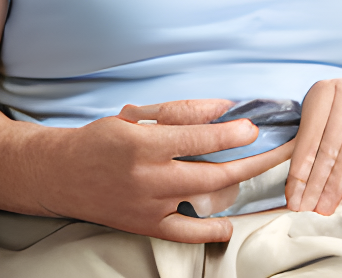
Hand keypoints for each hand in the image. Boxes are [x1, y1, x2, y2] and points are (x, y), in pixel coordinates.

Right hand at [35, 98, 292, 242]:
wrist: (63, 175)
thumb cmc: (101, 140)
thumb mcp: (135, 116)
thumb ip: (180, 111)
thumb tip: (223, 108)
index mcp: (143, 143)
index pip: (198, 138)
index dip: (231, 134)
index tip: (253, 129)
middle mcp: (148, 177)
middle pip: (213, 172)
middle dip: (252, 163)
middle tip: (279, 154)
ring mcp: (149, 206)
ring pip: (206, 200)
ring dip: (240, 188)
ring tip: (265, 177)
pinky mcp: (148, 226)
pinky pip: (187, 233)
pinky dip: (212, 230)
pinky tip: (230, 222)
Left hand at [285, 78, 341, 214]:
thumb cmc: (337, 115)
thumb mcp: (315, 117)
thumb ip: (302, 145)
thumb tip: (289, 183)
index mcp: (324, 91)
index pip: (309, 138)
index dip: (300, 170)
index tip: (292, 195)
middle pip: (329, 151)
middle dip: (315, 184)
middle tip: (305, 206)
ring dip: (333, 190)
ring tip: (322, 208)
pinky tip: (341, 202)